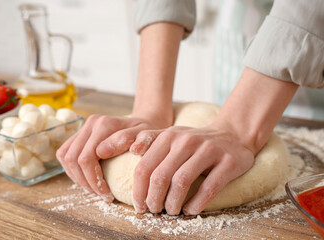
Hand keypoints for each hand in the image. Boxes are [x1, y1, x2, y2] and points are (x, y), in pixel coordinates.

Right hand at [56, 114, 161, 201]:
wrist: (141, 125)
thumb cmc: (146, 134)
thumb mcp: (145, 137)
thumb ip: (126, 140)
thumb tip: (101, 151)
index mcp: (104, 124)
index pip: (87, 158)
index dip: (94, 181)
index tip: (108, 195)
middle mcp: (90, 123)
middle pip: (73, 159)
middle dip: (85, 183)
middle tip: (102, 195)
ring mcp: (83, 127)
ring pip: (65, 157)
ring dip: (77, 178)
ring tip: (95, 189)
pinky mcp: (79, 134)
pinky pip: (64, 154)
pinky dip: (72, 170)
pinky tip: (87, 179)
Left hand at [131, 125, 254, 214]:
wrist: (233, 135)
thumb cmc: (195, 142)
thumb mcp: (172, 135)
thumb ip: (150, 139)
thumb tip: (131, 150)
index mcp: (169, 136)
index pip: (145, 166)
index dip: (138, 190)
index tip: (139, 205)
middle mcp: (187, 140)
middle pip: (161, 176)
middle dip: (153, 199)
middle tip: (154, 211)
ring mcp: (209, 150)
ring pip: (182, 182)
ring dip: (172, 203)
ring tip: (171, 211)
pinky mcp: (228, 162)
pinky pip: (208, 188)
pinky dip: (196, 204)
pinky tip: (190, 210)